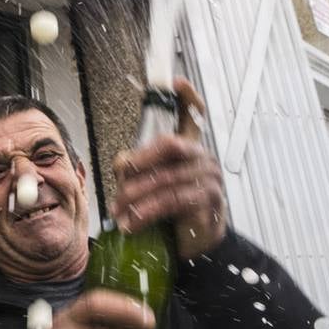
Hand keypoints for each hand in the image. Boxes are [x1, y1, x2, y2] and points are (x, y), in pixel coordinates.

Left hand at [111, 77, 226, 256]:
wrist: (193, 247)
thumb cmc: (171, 214)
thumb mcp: (148, 186)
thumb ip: (135, 168)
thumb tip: (122, 164)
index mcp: (189, 150)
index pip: (193, 116)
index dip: (187, 97)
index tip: (176, 81)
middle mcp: (202, 158)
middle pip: (170, 144)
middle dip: (140, 162)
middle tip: (119, 183)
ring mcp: (209, 178)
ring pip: (165, 179)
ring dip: (136, 198)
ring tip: (119, 213)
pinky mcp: (208, 201)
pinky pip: (172, 200)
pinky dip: (147, 212)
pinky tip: (133, 223)